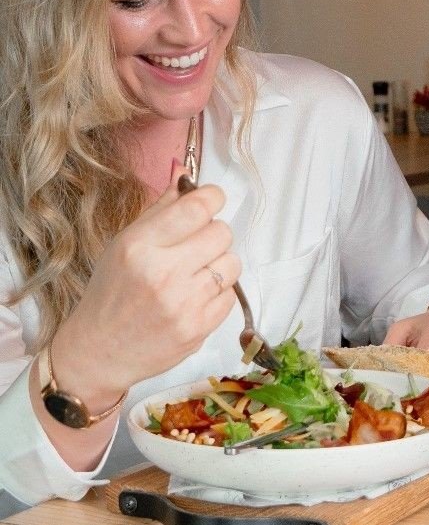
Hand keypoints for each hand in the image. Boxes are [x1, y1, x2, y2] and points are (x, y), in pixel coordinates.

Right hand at [51, 176, 240, 406]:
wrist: (99, 352)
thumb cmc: (112, 292)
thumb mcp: (124, 243)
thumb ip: (160, 208)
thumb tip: (184, 172)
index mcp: (140, 246)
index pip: (198, 207)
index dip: (212, 198)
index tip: (210, 200)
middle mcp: (163, 273)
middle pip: (222, 232)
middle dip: (213, 233)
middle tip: (194, 246)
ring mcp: (183, 303)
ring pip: (232, 262)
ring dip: (218, 264)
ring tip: (194, 273)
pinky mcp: (199, 328)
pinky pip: (231, 295)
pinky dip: (218, 293)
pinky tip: (193, 297)